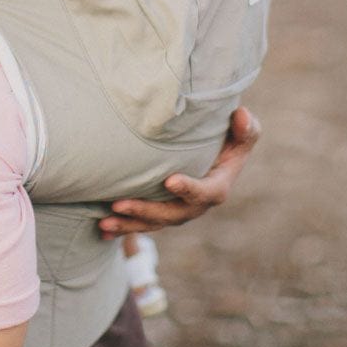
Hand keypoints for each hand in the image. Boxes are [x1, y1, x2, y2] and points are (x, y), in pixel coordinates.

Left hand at [98, 106, 260, 237]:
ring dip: (129, 224)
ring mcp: (178, 210)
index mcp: (217, 186)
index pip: (206, 192)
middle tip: (120, 204)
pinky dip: (124, 227)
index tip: (170, 181)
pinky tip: (101, 230)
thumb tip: (242, 115)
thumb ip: (245, 129)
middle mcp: (196, 204)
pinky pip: (143, 223)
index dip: (190, 189)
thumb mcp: (240, 132)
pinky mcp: (161, 210)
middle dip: (146, 211)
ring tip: (104, 222)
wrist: (212, 151)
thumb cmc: (226, 137)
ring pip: (154, 223)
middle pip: (173, 214)